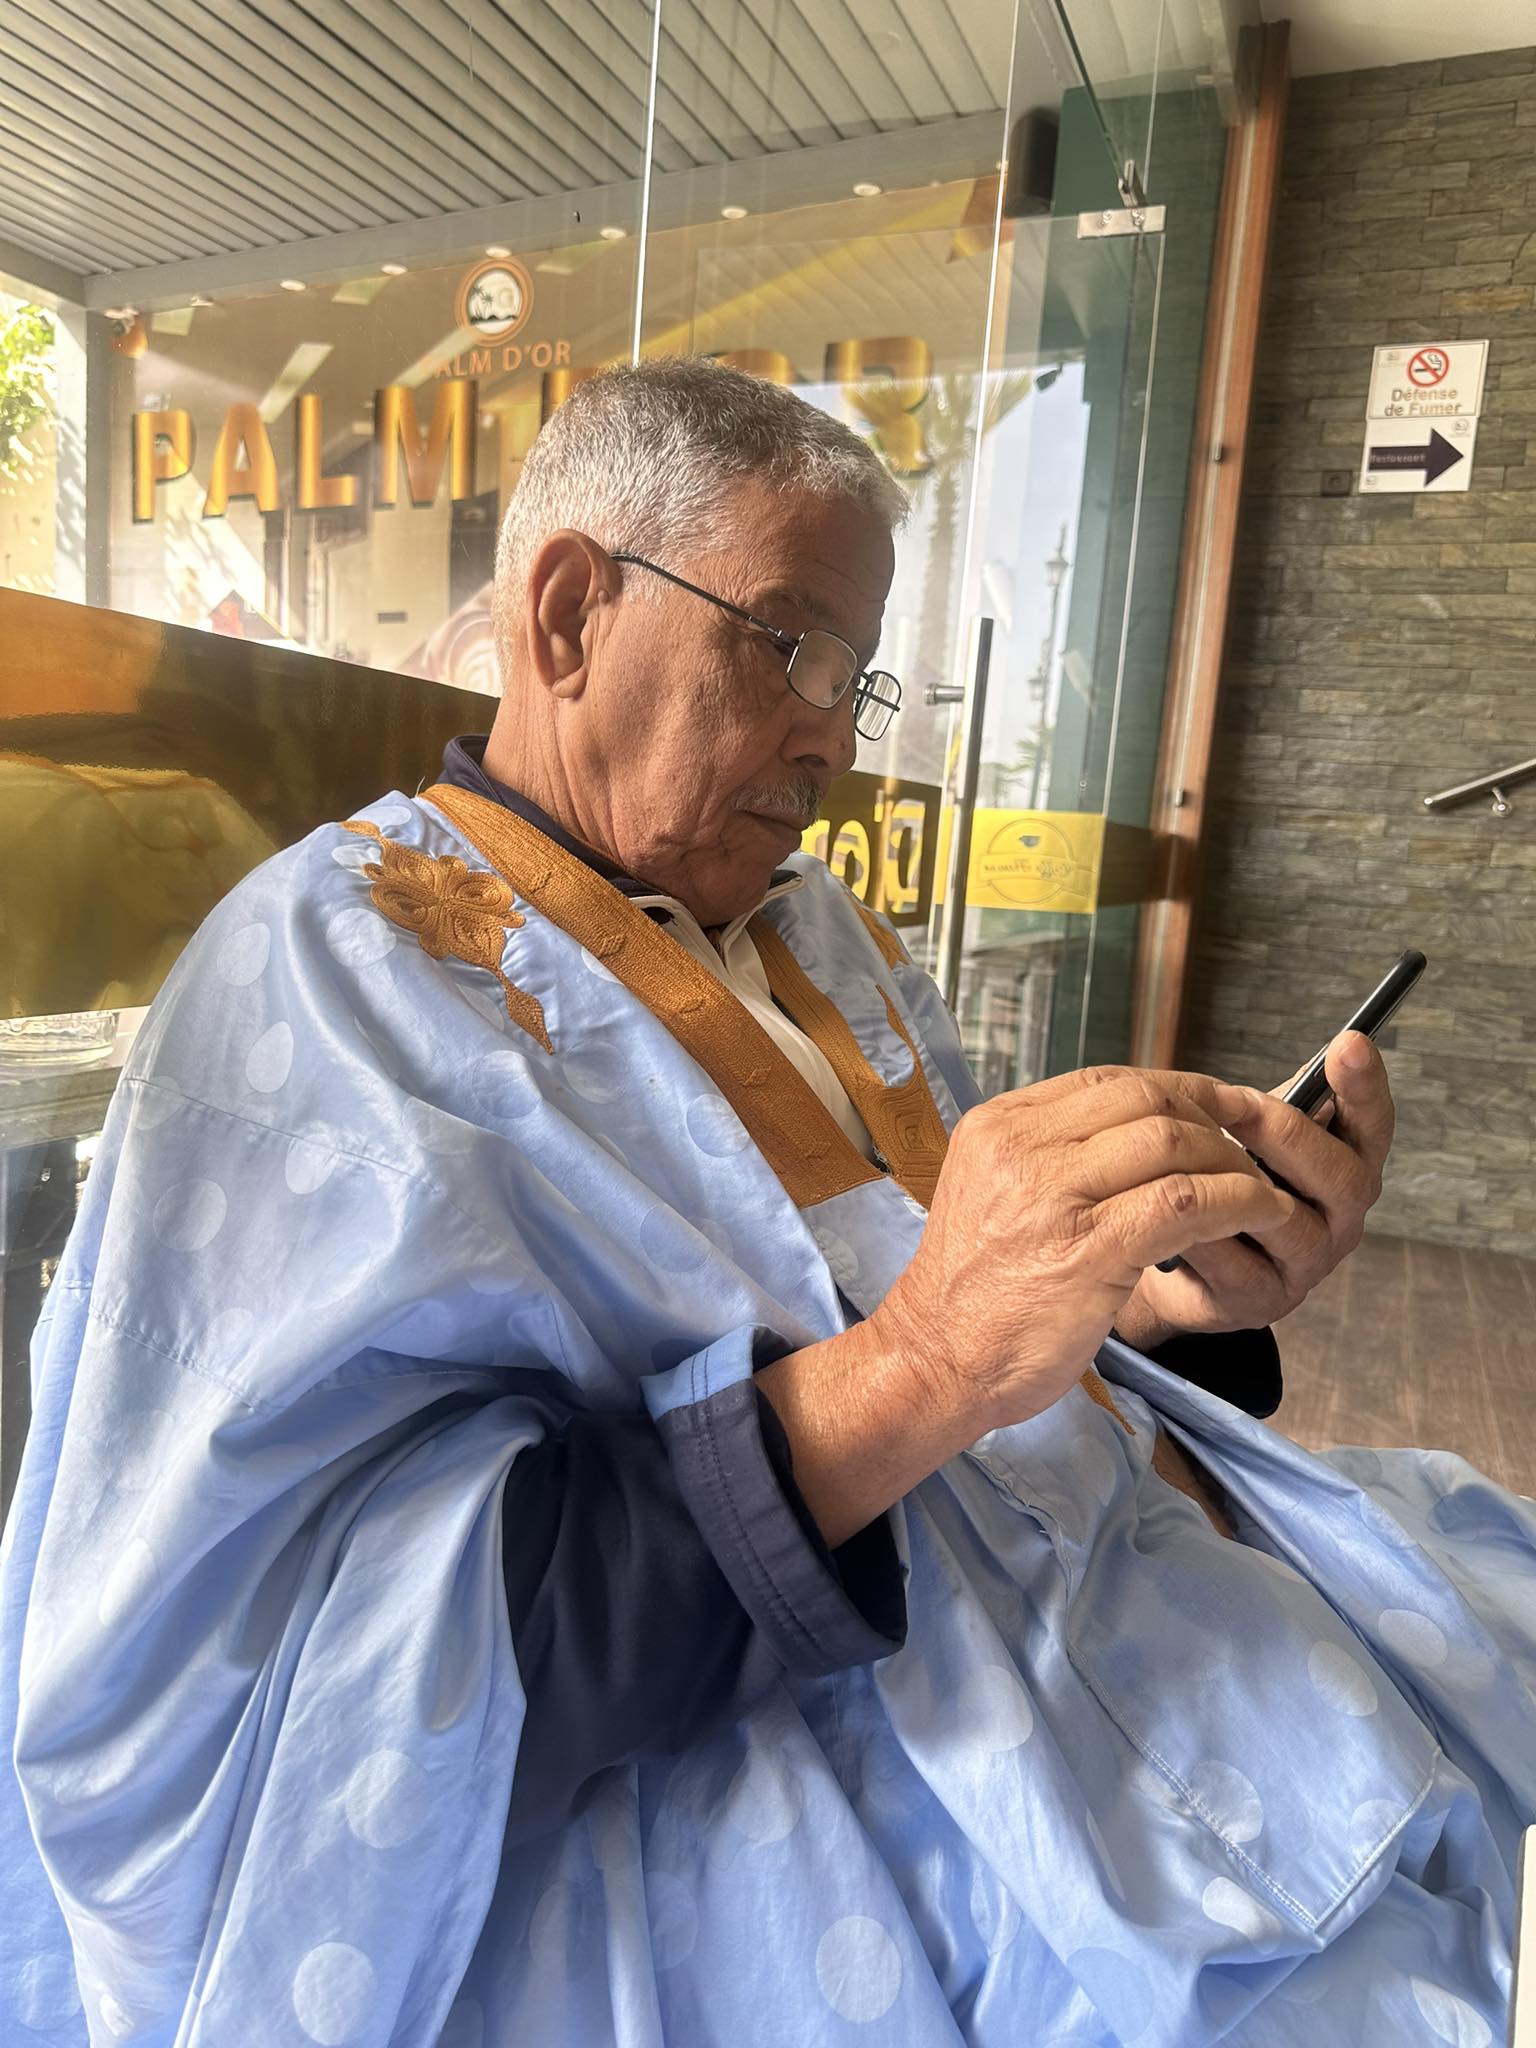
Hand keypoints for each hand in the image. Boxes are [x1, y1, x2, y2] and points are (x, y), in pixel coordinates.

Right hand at [870, 1064, 1294, 1435]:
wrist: (935, 1361)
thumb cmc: (973, 1293)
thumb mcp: (994, 1192)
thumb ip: (1052, 1156)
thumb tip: (1138, 1132)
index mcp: (999, 1126)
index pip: (1107, 1080)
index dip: (1178, 1087)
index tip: (1220, 1107)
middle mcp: (1021, 1148)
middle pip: (1146, 1099)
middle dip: (1212, 1120)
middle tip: (1245, 1153)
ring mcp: (1053, 1196)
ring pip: (1172, 1142)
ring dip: (1233, 1162)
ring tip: (1258, 1190)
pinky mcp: (1089, 1250)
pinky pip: (1184, 1203)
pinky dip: (1236, 1201)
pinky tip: (1260, 1214)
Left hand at [1119, 1030, 1393, 1344]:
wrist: (1168, 1252)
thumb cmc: (1221, 1178)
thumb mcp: (1250, 1134)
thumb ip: (1275, 1104)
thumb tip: (1304, 1053)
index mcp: (1345, 1165)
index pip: (1372, 1125)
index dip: (1365, 1088)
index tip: (1349, 1044)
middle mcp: (1341, 1219)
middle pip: (1343, 1177)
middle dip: (1289, 1133)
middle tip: (1238, 1104)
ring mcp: (1307, 1265)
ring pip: (1291, 1223)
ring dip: (1243, 1182)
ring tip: (1199, 1152)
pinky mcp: (1262, 1300)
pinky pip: (1238, 1266)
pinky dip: (1206, 1231)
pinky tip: (1175, 1205)